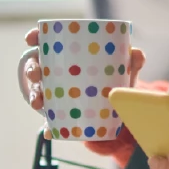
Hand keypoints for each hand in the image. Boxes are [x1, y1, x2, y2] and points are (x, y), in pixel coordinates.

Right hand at [23, 26, 145, 142]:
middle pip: (37, 65)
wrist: (121, 107)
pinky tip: (50, 131)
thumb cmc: (119, 79)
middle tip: (36, 74)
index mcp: (69, 55)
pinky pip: (51, 120)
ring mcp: (57, 93)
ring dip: (34, 96)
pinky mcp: (62, 113)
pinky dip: (49, 127)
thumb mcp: (126, 69)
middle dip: (31, 69)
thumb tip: (137, 54)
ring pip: (38, 92)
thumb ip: (133, 60)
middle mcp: (58, 72)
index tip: (31, 39)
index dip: (35, 37)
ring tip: (38, 103)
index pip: (46, 41)